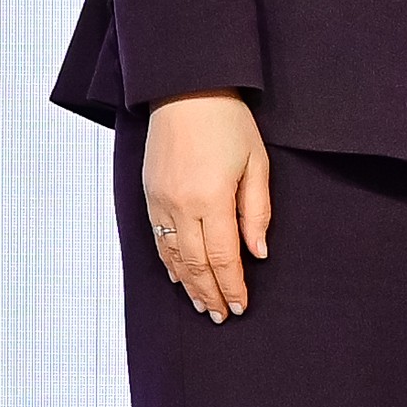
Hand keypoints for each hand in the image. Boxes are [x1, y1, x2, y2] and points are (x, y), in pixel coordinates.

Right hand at [141, 89, 270, 322]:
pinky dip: (169, 262)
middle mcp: (181, 206)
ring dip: (188, 285)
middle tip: (221, 316)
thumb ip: (256, 210)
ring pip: (173, 256)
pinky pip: (157, 238)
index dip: (232, 285)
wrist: (185, 90)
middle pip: (196, 264)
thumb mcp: (256, 162)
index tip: (240, 305)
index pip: (222, 257)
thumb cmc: (228, 121)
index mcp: (212, 199)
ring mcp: (160, 201)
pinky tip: (178, 276)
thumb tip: (257, 252)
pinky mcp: (149, 194)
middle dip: (210, 293)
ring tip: (201, 305)